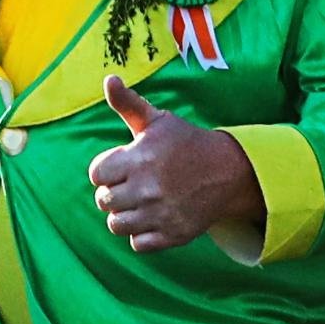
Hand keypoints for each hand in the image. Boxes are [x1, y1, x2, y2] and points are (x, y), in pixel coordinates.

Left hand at [86, 74, 260, 253]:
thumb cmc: (186, 143)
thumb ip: (128, 103)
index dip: (105, 170)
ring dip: (124, 215)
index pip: (96, 174)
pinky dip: (142, 235)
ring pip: (116, 225)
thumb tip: (109, 79)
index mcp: (139, 158)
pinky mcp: (173, 235)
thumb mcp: (157, 121)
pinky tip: (153, 218)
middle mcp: (148, 188)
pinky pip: (137, 244)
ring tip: (139, 203)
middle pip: (104, 201)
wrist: (228, 172)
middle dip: (114, 192)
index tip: (122, 167)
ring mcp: (160, 214)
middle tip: (132, 185)